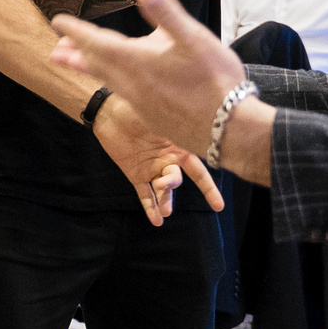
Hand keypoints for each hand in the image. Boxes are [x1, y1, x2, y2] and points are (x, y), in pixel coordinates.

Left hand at [49, 0, 246, 169]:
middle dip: (76, 53)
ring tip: (77, 64)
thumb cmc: (215, 82)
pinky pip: (123, 94)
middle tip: (57, 49)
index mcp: (137, 61)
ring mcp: (140, 104)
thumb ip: (165, 11)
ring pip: (108, 81)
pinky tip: (120, 83)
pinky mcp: (152, 117)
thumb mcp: (194, 38)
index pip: (96, 42)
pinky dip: (112, 83)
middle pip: (96, 64)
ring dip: (90, 69)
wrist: (229, 130)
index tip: (57, 22)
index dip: (76, 31)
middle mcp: (132, 84)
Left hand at [91, 94, 216, 225]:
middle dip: (171, 183)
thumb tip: (193, 128)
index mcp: (178, 146)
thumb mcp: (159, 117)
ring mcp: (151, 168)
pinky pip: (145, 194)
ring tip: (165, 212)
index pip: (198, 170)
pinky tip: (156, 220)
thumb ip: (175, 131)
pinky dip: (150, 207)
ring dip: (165, 201)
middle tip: (162, 183)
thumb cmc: (136, 108)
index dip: (208, 187)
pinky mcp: (136, 174)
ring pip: (162, 190)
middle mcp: (167, 159)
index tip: (218, 206)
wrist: (109, 111)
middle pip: (176, 179)